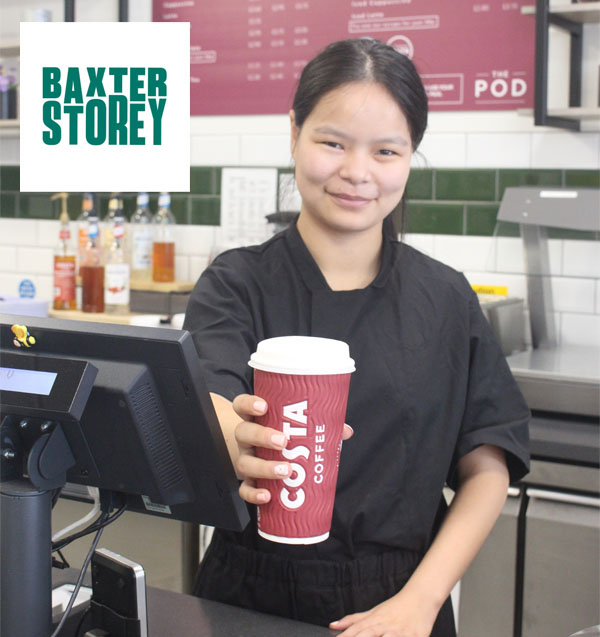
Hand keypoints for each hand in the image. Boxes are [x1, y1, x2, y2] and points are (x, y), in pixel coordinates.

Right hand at [231, 394, 353, 504]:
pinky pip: (244, 489)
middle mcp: (247, 439)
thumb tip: (345, 430)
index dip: (249, 404)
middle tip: (282, 441)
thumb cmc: (282, 438)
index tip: (264, 406)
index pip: (242, 405)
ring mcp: (246, 460)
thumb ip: (319, 426)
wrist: (264, 458)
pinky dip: (253, 494)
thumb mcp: (296, 429)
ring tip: (286, 470)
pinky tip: (267, 495)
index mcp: (256, 420)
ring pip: (244, 462)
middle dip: (262, 436)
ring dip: (264, 467)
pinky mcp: (248, 482)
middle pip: (243, 432)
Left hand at [329, 588, 437, 636]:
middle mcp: (385, 626)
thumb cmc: (394, 608)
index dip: (345, 636)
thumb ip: (353, 620)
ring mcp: (399, 632)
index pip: (355, 630)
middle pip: (367, 634)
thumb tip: (332, 625)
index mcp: (374, 620)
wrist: (420, 598)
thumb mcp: (373, 612)